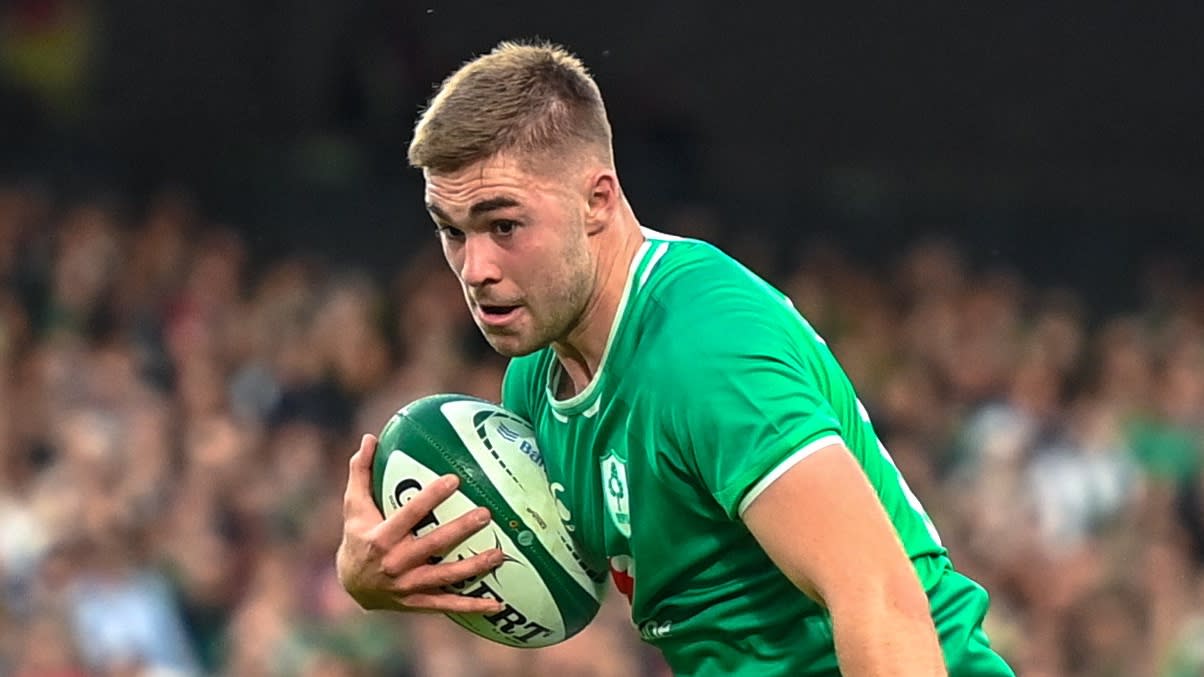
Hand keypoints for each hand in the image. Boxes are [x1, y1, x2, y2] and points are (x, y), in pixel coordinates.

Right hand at [336, 433, 504, 613]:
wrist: (351, 585)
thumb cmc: (357, 535)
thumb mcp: (353, 505)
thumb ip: (361, 471)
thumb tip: (370, 437)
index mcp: (381, 537)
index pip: (409, 514)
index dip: (431, 497)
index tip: (455, 479)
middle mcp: (395, 563)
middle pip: (433, 545)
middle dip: (460, 530)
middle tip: (486, 514)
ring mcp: (408, 586)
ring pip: (446, 577)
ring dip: (474, 567)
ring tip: (500, 554)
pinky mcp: (418, 602)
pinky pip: (448, 605)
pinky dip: (472, 606)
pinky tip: (496, 604)